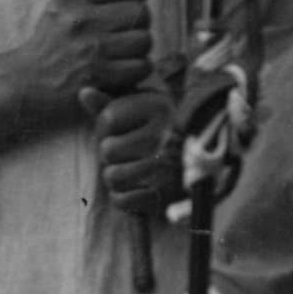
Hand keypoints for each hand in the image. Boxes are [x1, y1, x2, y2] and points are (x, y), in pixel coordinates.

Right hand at [21, 0, 154, 114]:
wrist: (25, 83)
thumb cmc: (51, 43)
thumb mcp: (62, 6)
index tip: (135, 0)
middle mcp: (82, 19)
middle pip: (140, 12)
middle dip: (139, 24)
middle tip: (128, 34)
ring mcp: (91, 49)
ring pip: (144, 40)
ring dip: (139, 50)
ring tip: (125, 54)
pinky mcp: (98, 76)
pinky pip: (141, 66)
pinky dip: (136, 71)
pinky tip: (123, 72)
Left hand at [90, 79, 177, 214]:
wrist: (209, 167)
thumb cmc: (168, 132)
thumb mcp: (145, 109)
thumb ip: (111, 101)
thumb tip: (83, 92)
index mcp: (159, 107)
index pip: (107, 120)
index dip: (108, 129)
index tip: (128, 130)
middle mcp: (164, 135)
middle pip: (107, 150)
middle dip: (115, 155)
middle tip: (136, 154)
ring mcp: (165, 167)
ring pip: (111, 177)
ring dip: (119, 177)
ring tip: (138, 171)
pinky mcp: (165, 196)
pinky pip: (121, 200)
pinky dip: (125, 199)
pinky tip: (140, 189)